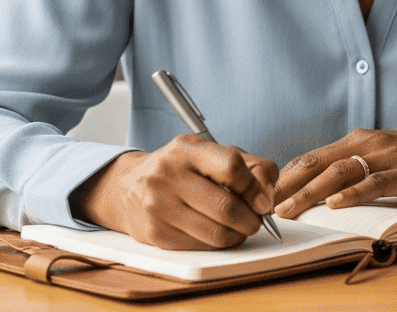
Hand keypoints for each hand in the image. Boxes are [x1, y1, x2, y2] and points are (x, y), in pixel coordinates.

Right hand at [71, 134, 278, 249]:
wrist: (128, 187)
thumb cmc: (180, 168)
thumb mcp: (211, 153)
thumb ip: (249, 166)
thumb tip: (269, 195)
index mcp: (186, 149)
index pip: (231, 166)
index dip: (254, 188)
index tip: (263, 202)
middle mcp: (168, 175)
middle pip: (226, 207)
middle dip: (251, 220)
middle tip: (257, 221)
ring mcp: (158, 206)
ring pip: (215, 233)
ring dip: (238, 235)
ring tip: (241, 228)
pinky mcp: (155, 234)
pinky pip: (200, 246)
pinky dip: (217, 244)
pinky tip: (218, 233)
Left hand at [273, 126, 396, 218]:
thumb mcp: (389, 162)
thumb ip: (360, 170)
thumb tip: (327, 192)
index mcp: (362, 141)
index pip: (312, 158)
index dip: (285, 177)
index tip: (261, 197)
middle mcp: (370, 143)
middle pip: (317, 163)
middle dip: (287, 186)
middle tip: (261, 207)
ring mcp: (389, 156)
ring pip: (339, 172)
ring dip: (310, 193)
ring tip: (287, 210)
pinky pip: (375, 182)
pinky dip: (353, 193)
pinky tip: (336, 205)